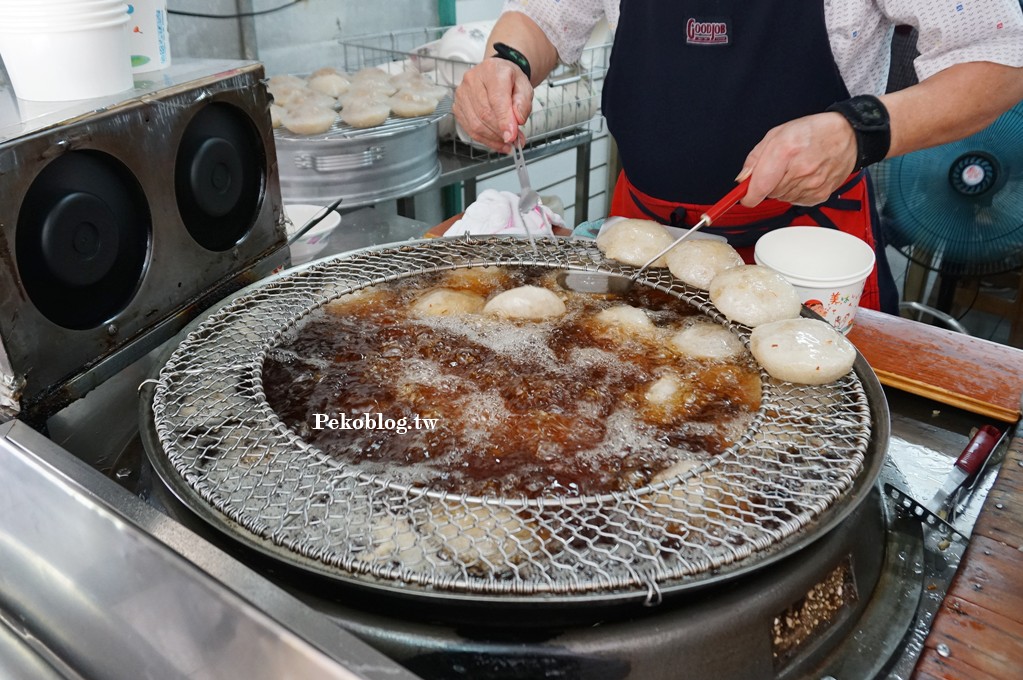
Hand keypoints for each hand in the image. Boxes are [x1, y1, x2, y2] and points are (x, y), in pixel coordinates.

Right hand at [453, 57, 533, 153]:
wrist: (496, 73)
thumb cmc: (510, 80)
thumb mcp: (524, 87)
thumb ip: (523, 104)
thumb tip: (517, 121)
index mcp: (492, 70)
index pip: (496, 99)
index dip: (504, 120)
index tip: (512, 136)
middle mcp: (473, 80)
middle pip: (485, 114)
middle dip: (501, 132)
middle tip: (515, 140)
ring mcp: (462, 93)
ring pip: (476, 124)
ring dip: (493, 138)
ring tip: (507, 142)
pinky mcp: (457, 107)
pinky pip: (469, 129)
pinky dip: (485, 140)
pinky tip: (496, 142)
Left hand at [737, 112, 857, 206]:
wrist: (848, 135)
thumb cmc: (813, 132)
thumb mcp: (777, 134)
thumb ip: (755, 158)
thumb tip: (743, 180)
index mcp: (785, 151)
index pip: (759, 187)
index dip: (748, 195)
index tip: (745, 195)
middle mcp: (800, 170)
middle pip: (769, 193)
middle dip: (768, 183)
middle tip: (780, 167)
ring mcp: (812, 184)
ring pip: (782, 197)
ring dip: (783, 187)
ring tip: (795, 169)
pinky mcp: (820, 195)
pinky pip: (796, 201)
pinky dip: (795, 192)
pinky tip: (804, 177)